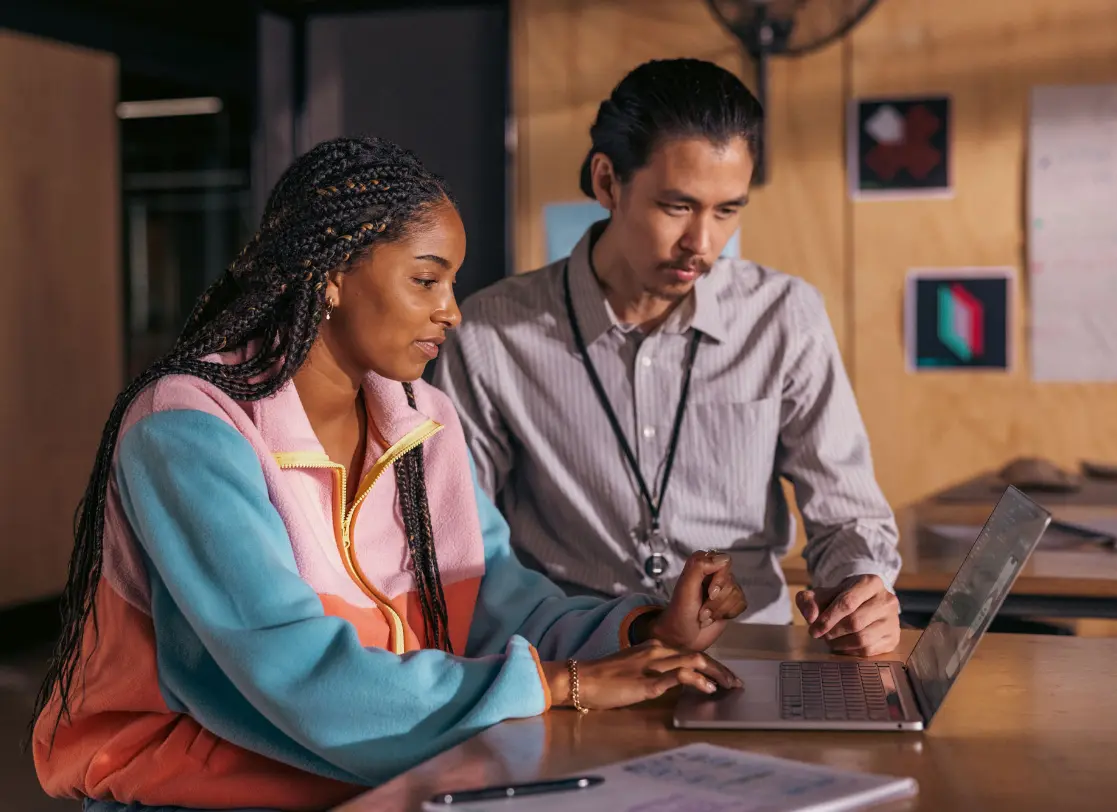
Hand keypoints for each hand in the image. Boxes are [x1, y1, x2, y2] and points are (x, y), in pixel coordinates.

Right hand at [541, 640, 741, 710]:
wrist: (580, 678)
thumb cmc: (604, 677)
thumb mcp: (633, 668)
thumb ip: (653, 671)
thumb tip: (674, 681)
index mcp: (653, 647)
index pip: (690, 653)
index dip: (712, 664)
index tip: (726, 675)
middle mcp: (656, 652)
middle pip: (698, 655)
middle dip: (721, 668)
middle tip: (736, 682)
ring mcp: (651, 666)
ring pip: (693, 662)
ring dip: (716, 673)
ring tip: (729, 685)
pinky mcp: (646, 682)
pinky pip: (677, 678)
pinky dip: (697, 681)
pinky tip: (708, 688)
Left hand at [640, 550, 747, 651]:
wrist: (682, 637)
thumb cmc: (680, 612)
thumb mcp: (685, 587)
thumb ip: (699, 566)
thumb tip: (722, 558)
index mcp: (701, 564)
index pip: (724, 561)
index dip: (719, 580)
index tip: (709, 593)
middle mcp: (714, 573)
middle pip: (731, 581)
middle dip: (716, 601)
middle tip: (701, 610)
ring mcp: (724, 588)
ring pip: (736, 594)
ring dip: (719, 610)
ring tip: (705, 615)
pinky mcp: (731, 602)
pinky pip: (742, 603)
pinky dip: (728, 614)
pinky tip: (715, 617)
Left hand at [796, 574, 900, 656]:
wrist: (862, 603)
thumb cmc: (840, 598)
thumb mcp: (821, 594)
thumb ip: (808, 601)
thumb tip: (810, 617)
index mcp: (870, 582)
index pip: (847, 603)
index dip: (828, 619)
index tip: (813, 629)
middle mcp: (887, 600)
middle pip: (854, 622)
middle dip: (832, 632)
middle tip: (820, 635)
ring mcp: (893, 620)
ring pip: (862, 639)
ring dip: (840, 643)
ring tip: (830, 640)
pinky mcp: (893, 638)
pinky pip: (869, 650)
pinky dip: (850, 651)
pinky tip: (843, 645)